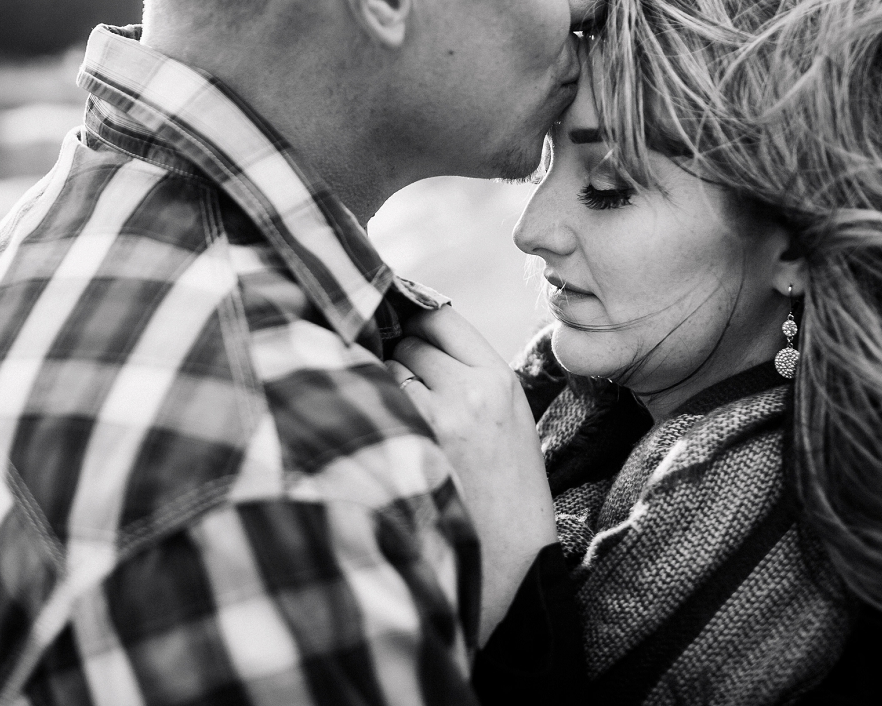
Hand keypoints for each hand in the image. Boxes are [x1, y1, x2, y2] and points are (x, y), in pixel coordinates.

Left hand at [387, 306, 557, 644]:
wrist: (513, 565)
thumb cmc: (506, 492)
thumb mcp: (507, 419)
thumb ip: (468, 374)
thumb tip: (404, 331)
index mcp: (500, 379)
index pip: (440, 316)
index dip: (413, 321)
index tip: (400, 334)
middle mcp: (471, 390)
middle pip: (406, 340)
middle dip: (395, 358)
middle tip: (402, 395)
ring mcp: (438, 417)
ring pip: (384, 369)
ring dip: (378, 386)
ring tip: (397, 424)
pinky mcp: (409, 446)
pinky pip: (371, 402)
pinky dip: (368, 414)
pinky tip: (381, 440)